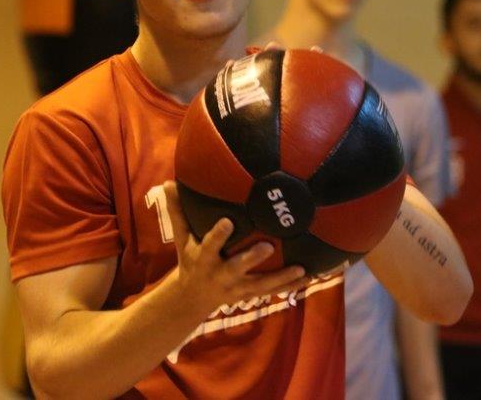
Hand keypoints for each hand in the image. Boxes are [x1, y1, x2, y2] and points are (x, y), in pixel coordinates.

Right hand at [162, 181, 308, 314]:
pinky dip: (292, 285)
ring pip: (261, 285)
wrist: (191, 298)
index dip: (218, 235)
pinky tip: (312, 276)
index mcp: (204, 259)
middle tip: (269, 246)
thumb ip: (177, 211)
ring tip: (302, 269)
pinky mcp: (250, 295)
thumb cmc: (189, 258)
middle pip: (237, 268)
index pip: (209, 246)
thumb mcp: (181, 238)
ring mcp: (237, 288)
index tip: (228, 222)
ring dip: (282, 278)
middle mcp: (221, 275)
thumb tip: (168, 182)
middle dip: (252, 259)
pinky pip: (274, 290)